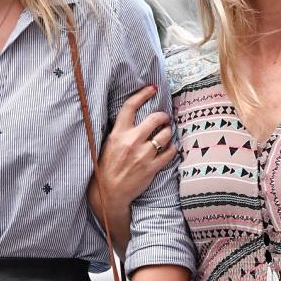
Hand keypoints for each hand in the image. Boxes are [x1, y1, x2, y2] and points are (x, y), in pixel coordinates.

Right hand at [92, 86, 176, 207]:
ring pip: (165, 135)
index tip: (152, 88)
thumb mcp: (108, 143)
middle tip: (164, 118)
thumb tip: (136, 116)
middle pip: (155, 118)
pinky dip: (172, 148)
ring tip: (166, 133)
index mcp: (118, 134)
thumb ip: (121, 130)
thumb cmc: (108, 166)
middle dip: (163, 116)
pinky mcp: (152, 168)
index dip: (143, 93)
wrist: (110, 191)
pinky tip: (169, 147)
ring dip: (168, 131)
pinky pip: (170, 152)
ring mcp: (143, 155)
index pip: (130, 106)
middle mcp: (131, 142)